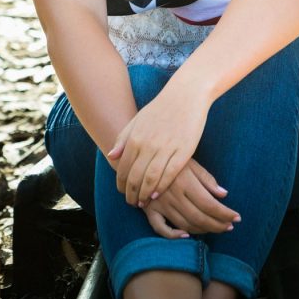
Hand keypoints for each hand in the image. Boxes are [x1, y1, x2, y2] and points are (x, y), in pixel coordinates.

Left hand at [107, 80, 210, 205]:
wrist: (186, 95)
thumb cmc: (161, 108)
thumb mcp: (138, 120)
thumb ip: (123, 138)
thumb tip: (111, 156)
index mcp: (135, 137)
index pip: (123, 168)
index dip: (121, 184)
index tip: (122, 192)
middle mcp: (148, 145)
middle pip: (135, 177)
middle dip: (131, 193)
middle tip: (132, 203)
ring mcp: (166, 148)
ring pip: (151, 179)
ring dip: (144, 194)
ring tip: (142, 202)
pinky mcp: (183, 151)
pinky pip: (170, 174)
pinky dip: (161, 187)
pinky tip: (156, 194)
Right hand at [141, 159, 240, 237]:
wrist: (138, 156)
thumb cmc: (168, 157)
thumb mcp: (189, 161)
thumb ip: (206, 179)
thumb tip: (224, 194)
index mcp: (185, 182)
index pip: (210, 204)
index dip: (225, 214)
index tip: (236, 218)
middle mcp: (173, 195)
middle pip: (200, 218)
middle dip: (218, 225)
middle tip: (229, 227)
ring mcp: (159, 204)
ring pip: (184, 224)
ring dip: (202, 230)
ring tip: (214, 229)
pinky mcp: (148, 209)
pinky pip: (160, 228)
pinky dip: (173, 235)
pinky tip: (185, 236)